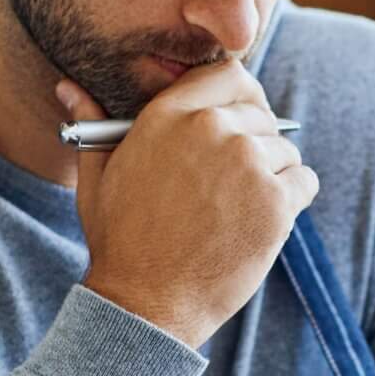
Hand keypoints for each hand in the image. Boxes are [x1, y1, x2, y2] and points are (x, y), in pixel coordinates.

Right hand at [62, 64, 318, 347]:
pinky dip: (293, 198)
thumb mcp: (97, 176)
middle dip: (254, 142)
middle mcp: (211, 129)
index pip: (230, 73)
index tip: (240, 118)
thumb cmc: (121, 242)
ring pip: (284, 150)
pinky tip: (261, 220)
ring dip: (272, 174)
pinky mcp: (275, 201)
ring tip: (238, 209)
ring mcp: (247, 163)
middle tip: (234, 182)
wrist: (146, 302)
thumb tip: (69, 87)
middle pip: (261, 114)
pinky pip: (305, 180)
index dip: (241, 96)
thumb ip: (93, 125)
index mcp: (169, 115)